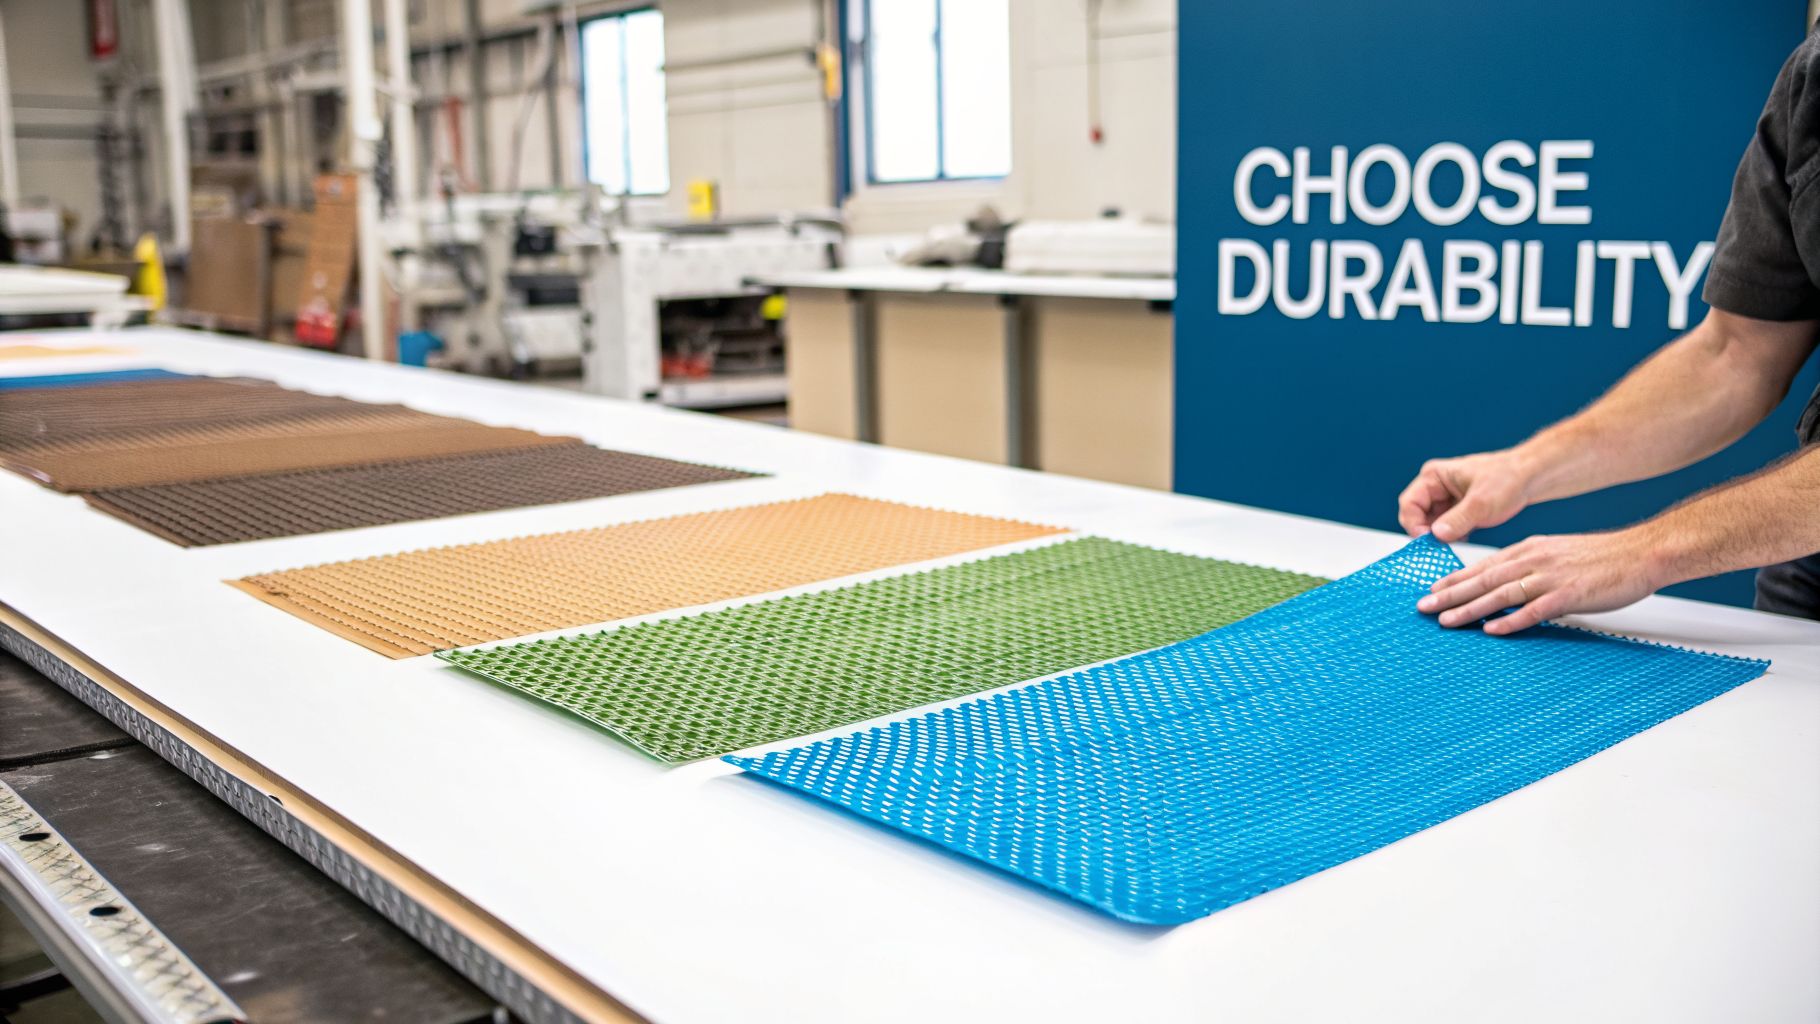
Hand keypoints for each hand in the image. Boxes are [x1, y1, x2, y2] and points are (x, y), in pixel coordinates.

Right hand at [1398, 451, 1534, 541]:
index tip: (1427, 541)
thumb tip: (1436, 536)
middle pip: (1416, 515)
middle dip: (1426, 532)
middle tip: (1439, 547)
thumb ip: (1457, 520)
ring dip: (1439, 535)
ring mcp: (1445, 499)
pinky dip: (1450, 536)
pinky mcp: (1456, 509)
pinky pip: (1443, 526)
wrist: (1531, 478)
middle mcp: (1435, 486)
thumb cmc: (1508, 479)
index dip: (1414, 524)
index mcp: (1434, 476)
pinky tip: (1464, 537)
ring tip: (1455, 541)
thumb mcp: (1481, 502)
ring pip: (1429, 523)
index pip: (1409, 503)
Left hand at [1416, 529, 1667, 634]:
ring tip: (1445, 621)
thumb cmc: (1601, 557)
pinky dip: (1510, 621)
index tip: (1432, 589)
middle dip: (1450, 594)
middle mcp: (1534, 560)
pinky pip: (1533, 611)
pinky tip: (1490, 630)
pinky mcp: (1569, 595)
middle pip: (1483, 580)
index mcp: (1529, 549)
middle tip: (1423, 607)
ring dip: (1469, 609)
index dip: (1455, 578)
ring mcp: (1550, 578)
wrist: (1641, 553)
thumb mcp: (1556, 553)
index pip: (1483, 566)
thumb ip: (1529, 566)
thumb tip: (1505, 583)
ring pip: (1500, 595)